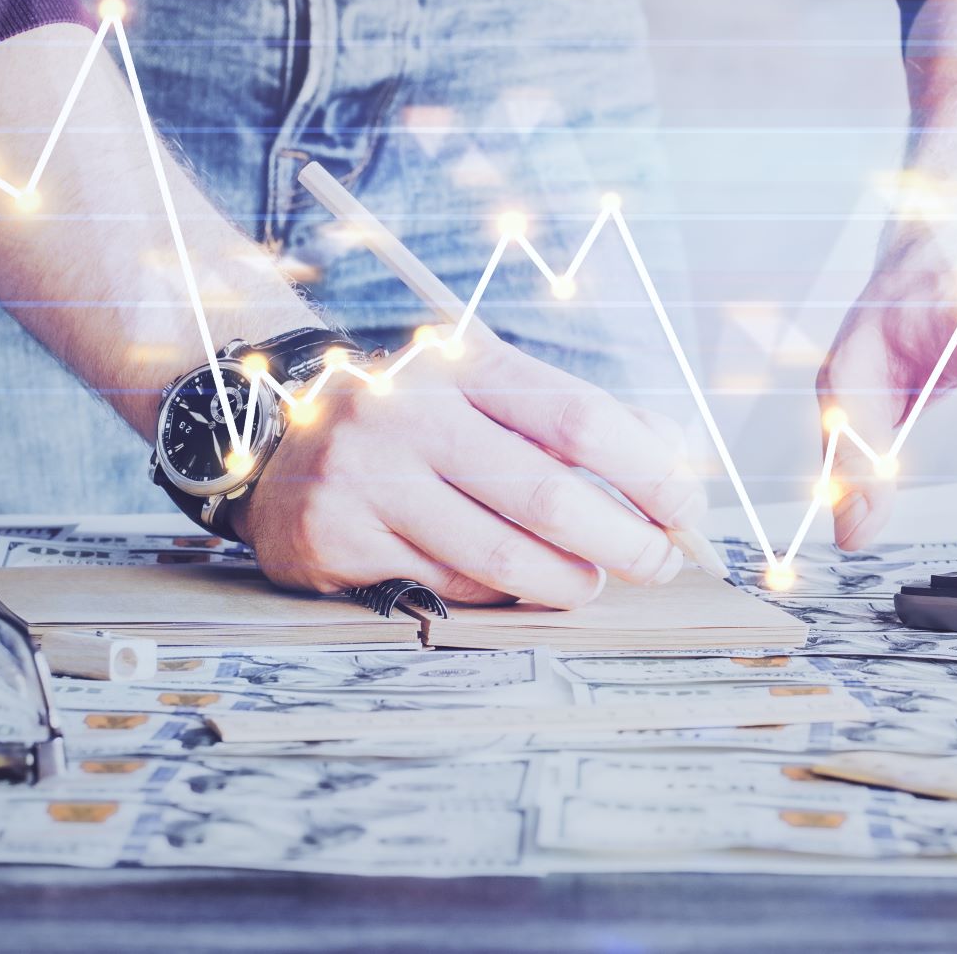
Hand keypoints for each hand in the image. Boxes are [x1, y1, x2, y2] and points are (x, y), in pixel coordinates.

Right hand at [236, 335, 707, 607]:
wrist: (270, 427)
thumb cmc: (413, 413)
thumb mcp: (483, 384)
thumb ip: (570, 418)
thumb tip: (674, 465)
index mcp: (460, 363)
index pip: (578, 418)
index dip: (648, 472)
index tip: (686, 507)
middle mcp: (408, 415)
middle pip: (548, 498)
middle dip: (624, 543)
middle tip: (657, 563)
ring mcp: (367, 481)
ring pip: (501, 559)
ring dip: (566, 583)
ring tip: (586, 581)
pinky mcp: (337, 542)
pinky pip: (448, 588)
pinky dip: (495, 595)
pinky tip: (506, 584)